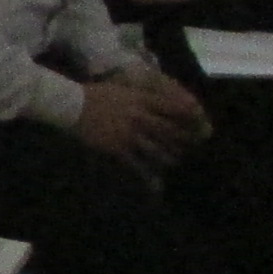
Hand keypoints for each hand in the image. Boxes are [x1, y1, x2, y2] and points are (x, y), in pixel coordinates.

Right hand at [71, 69, 206, 171]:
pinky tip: (157, 184)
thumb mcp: (122, 88)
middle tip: (194, 145)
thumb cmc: (95, 94)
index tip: (201, 120)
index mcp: (141, 100)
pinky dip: (149, 176)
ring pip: (158, 149)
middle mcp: (139, 117)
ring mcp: (129, 134)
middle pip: (170, 130)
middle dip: (185, 139)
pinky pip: (137, 164)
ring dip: (170, 157)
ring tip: (176, 160)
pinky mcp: (118, 149)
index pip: (173, 108)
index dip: (190, 115)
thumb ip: (141, 95)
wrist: (71, 105)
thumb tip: (157, 98)